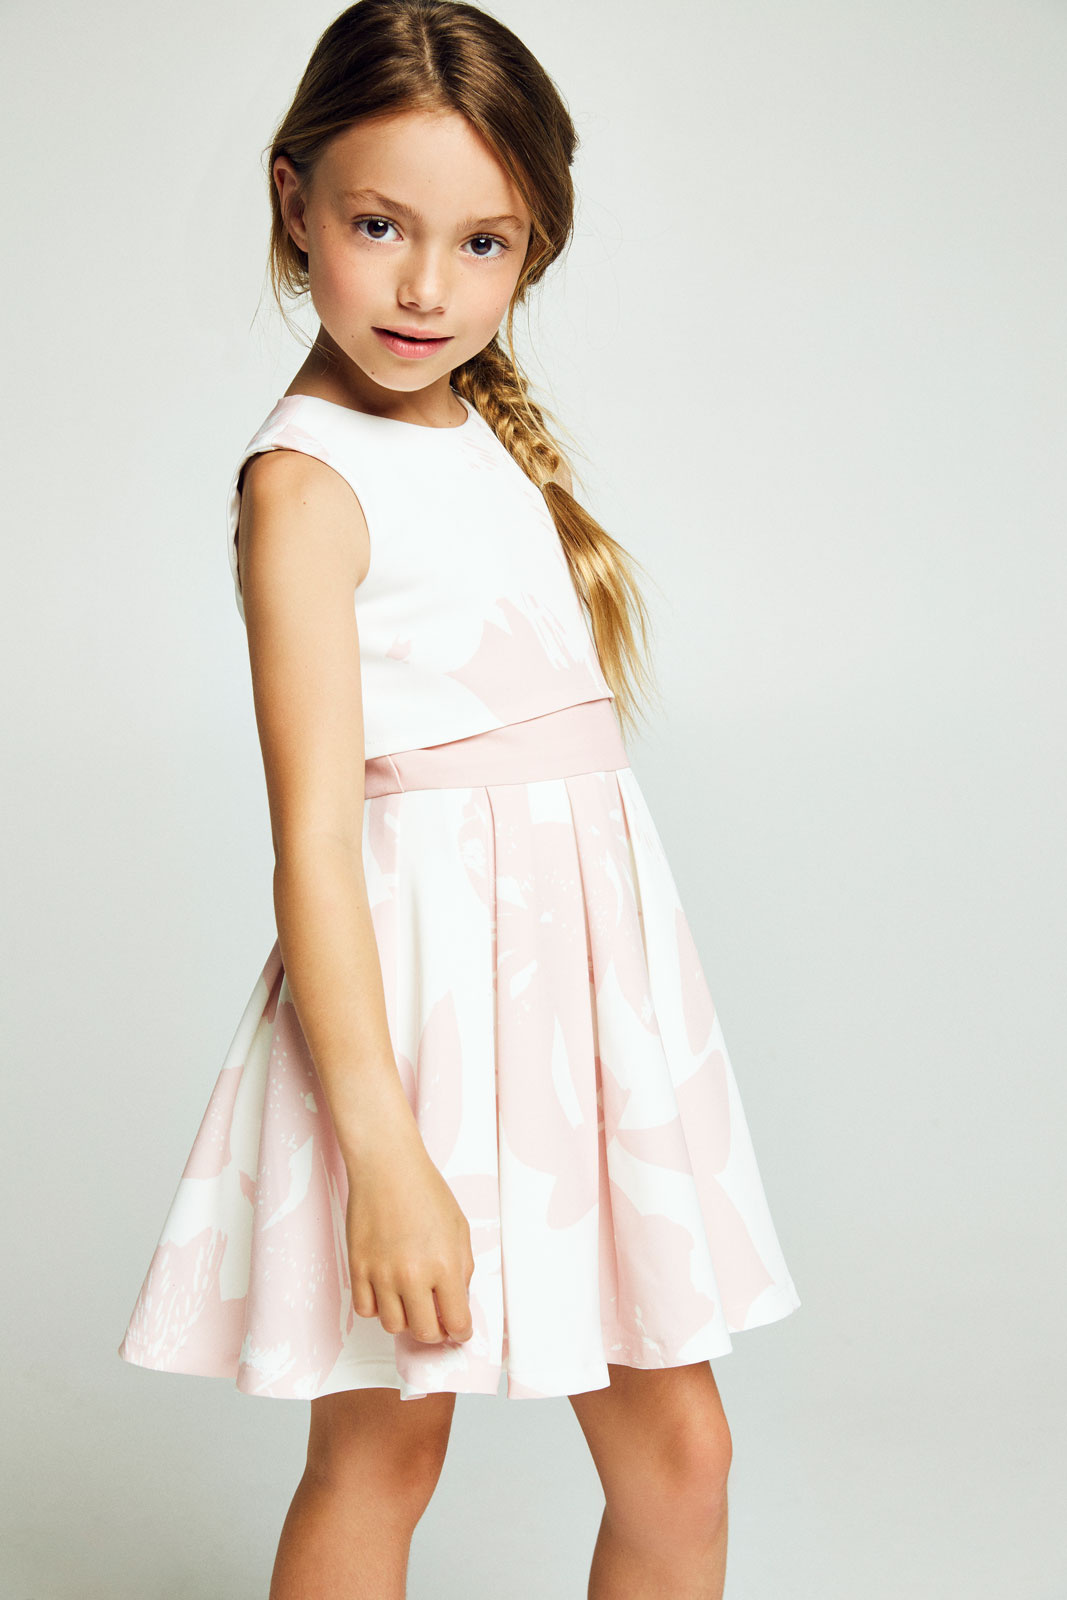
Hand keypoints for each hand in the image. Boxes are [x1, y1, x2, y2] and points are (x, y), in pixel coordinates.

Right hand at [345, 1127, 475, 1345]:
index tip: (459, 1330)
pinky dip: (378, 1307)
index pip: (457, 1323)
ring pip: (393, 1326)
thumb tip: (456, 1303)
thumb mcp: (459, 1229)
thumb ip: (461, 1270)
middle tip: (436, 1319)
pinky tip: (387, 1291)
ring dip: (406, 1319)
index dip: (461, 1332)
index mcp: (445, 1265)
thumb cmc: (426, 1192)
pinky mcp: (358, 1268)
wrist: (388, 1167)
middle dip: (435, 1331)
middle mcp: (413, 1275)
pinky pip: (366, 1310)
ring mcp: (382, 1274)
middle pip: (424, 1332)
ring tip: (411, 1300)